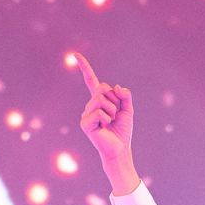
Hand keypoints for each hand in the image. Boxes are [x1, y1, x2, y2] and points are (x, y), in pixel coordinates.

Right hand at [75, 52, 138, 193]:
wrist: (120, 149)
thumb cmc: (122, 131)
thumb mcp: (128, 110)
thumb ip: (125, 96)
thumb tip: (116, 87)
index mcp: (99, 101)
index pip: (91, 81)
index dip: (85, 68)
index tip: (76, 55)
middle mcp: (90, 106)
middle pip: (103, 89)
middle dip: (114, 101)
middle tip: (115, 115)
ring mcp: (85, 114)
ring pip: (101, 100)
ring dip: (112, 111)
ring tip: (110, 123)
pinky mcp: (84, 123)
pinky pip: (100, 112)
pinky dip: (107, 119)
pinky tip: (104, 128)